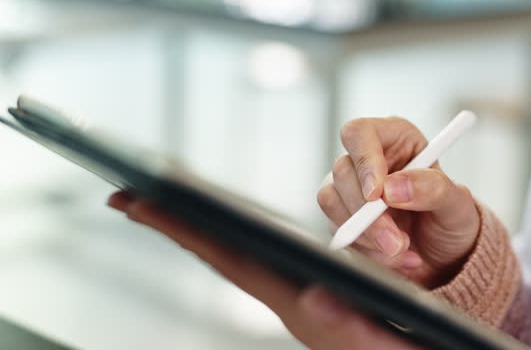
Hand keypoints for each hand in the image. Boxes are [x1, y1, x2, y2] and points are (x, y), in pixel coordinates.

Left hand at [107, 191, 422, 349]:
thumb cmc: (404, 348)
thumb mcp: (387, 341)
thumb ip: (353, 326)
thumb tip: (317, 296)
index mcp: (299, 305)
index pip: (231, 258)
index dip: (186, 229)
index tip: (143, 204)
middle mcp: (287, 298)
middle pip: (219, 253)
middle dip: (172, 223)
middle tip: (125, 196)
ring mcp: (292, 296)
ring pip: (232, 256)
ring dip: (195, 228)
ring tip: (163, 204)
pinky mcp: (304, 293)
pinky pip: (253, 260)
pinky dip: (227, 239)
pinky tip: (220, 230)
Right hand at [318, 117, 479, 287]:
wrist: (445, 258)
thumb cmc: (451, 220)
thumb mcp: (457, 202)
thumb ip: (432, 188)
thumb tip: (394, 187)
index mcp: (394, 139)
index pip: (360, 133)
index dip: (364, 161)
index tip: (377, 194)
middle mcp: (367, 160)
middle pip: (342, 170)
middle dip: (367, 212)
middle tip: (395, 240)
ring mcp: (350, 189)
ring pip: (331, 200)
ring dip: (366, 233)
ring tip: (402, 248)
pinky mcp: (341, 217)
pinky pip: (336, 229)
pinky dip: (366, 249)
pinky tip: (394, 256)